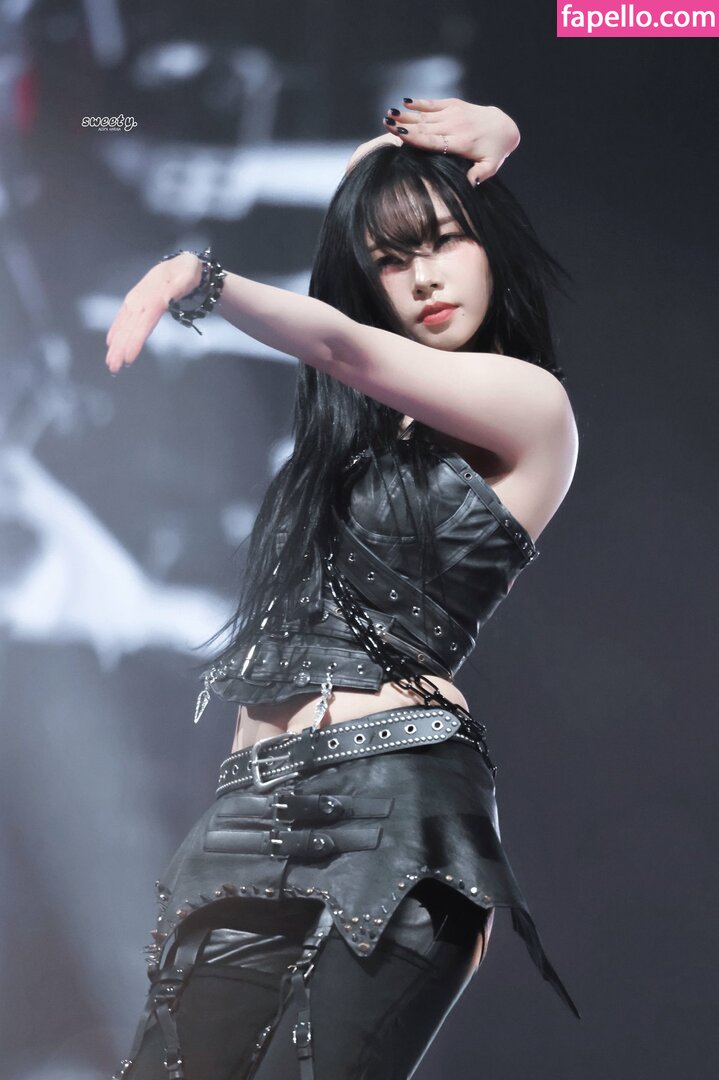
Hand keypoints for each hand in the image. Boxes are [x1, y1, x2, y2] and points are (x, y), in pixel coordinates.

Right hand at [105, 252, 201, 373]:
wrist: (179, 264)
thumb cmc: (187, 271)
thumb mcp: (188, 274)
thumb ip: (179, 285)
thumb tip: (168, 297)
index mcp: (154, 296)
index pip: (143, 322)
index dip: (135, 340)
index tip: (129, 358)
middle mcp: (140, 300)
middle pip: (129, 327)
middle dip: (120, 348)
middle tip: (113, 367)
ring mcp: (135, 301)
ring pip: (123, 325)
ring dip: (115, 344)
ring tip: (110, 362)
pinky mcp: (134, 302)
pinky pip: (122, 319)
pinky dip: (116, 331)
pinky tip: (110, 343)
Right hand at [382, 98, 519, 182]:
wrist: (504, 127)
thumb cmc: (494, 152)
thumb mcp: (490, 167)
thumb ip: (478, 175)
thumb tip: (469, 184)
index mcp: (460, 143)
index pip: (432, 141)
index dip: (414, 137)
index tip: (398, 133)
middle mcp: (455, 126)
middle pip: (425, 126)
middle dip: (404, 124)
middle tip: (385, 122)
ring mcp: (454, 113)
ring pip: (426, 115)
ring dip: (406, 114)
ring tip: (389, 113)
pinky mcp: (454, 104)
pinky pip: (434, 103)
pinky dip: (420, 102)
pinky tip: (405, 101)